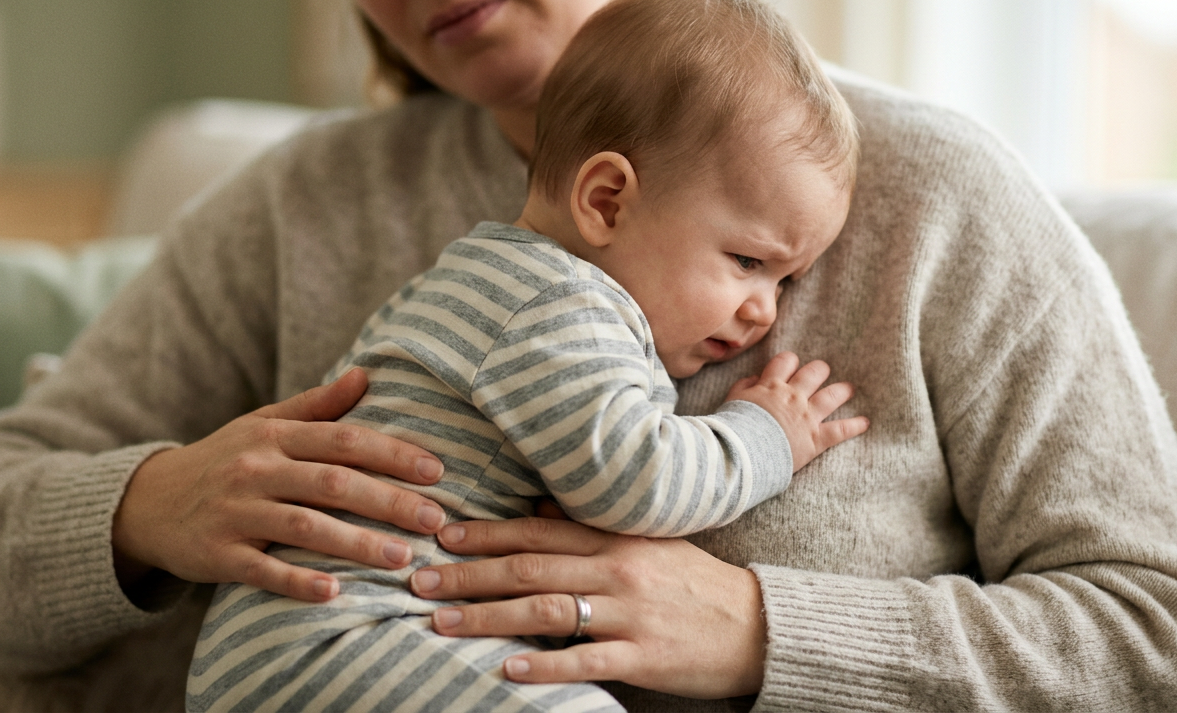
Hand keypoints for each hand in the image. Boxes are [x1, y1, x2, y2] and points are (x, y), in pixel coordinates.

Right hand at [112, 368, 446, 601]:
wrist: (147, 502)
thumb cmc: (223, 460)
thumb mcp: (263, 424)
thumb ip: (317, 405)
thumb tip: (367, 373)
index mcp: (273, 436)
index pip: (343, 440)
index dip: (392, 453)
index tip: (436, 471)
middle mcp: (256, 469)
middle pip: (333, 482)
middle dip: (389, 501)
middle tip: (436, 520)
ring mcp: (235, 513)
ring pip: (304, 526)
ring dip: (357, 543)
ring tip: (402, 558)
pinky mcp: (217, 554)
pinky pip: (263, 569)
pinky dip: (298, 581)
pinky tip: (334, 592)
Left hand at [407, 509, 766, 698]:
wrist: (757, 625)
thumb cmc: (694, 581)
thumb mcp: (647, 539)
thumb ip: (590, 526)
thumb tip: (534, 507)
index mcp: (615, 537)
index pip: (537, 530)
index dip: (485, 532)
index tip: (440, 535)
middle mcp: (617, 569)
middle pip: (529, 568)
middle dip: (468, 575)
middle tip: (419, 581)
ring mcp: (630, 613)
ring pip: (546, 610)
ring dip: (488, 617)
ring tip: (441, 624)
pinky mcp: (643, 656)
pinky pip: (584, 661)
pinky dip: (543, 665)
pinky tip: (506, 669)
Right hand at [725, 351, 868, 470]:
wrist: (741, 452)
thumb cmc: (733, 428)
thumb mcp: (732, 401)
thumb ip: (744, 387)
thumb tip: (755, 379)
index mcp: (771, 386)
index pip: (786, 361)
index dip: (791, 362)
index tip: (792, 367)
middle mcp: (792, 396)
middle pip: (814, 372)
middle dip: (819, 371)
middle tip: (822, 374)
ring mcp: (806, 416)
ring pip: (832, 395)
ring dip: (842, 391)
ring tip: (848, 389)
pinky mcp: (815, 438)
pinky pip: (841, 429)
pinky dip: (855, 426)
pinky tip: (865, 423)